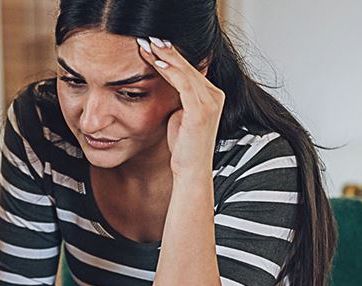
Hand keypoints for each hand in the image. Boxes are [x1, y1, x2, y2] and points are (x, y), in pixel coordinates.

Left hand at [136, 37, 224, 173]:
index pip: (189, 70)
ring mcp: (211, 102)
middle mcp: (215, 95)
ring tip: (147, 45)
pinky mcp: (201, 110)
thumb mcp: (179, 116)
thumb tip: (164, 82)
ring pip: (185, 71)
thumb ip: (178, 98)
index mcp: (211, 95)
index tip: (151, 45)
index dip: (170, 56)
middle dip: (166, 51)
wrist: (190, 170)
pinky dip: (169, 71)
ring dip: (164, 56)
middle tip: (147, 38)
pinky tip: (156, 62)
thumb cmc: (183, 147)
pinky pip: (184, 83)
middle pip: (188, 66)